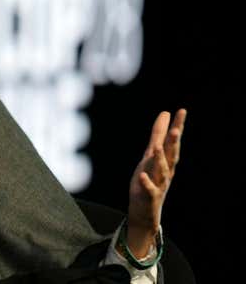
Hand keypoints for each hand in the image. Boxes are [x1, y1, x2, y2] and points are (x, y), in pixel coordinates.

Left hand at [126, 109, 185, 256]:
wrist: (145, 211)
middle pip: (171, 155)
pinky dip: (146, 182)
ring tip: (157, 147)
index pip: (172, 141)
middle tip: (176, 129)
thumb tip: (165, 113)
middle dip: (173, 143)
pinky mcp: (150, 196)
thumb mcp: (151, 155)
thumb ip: (157, 135)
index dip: (177, 126)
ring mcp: (159, 184)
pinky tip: (142, 175)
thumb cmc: (149, 179)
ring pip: (162, 171)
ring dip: (160, 160)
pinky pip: (149, 189)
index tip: (181, 111)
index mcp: (166, 161)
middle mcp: (166, 171)